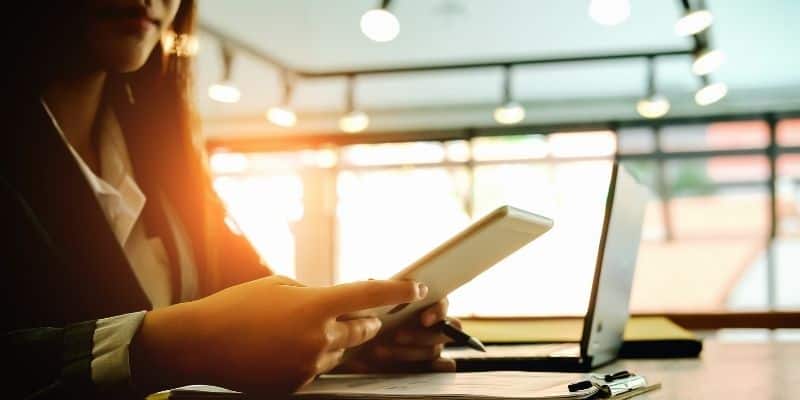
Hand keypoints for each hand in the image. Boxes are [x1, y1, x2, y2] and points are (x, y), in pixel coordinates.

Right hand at [130, 276, 427, 394]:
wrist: (201, 344)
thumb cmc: (238, 307)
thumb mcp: (281, 287)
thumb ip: (315, 295)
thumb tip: (337, 304)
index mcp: (316, 306)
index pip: (370, 296)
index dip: (398, 290)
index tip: (416, 287)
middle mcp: (319, 338)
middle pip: (364, 330)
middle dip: (367, 321)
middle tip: (362, 315)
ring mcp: (309, 366)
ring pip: (340, 352)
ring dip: (334, 341)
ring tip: (298, 331)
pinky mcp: (298, 386)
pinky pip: (318, 370)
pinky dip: (310, 359)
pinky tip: (283, 350)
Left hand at [336, 298, 457, 372]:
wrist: (351, 349)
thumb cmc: (362, 320)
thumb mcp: (364, 304)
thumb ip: (374, 293)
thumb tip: (375, 281)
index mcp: (423, 305)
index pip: (442, 303)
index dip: (437, 311)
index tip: (423, 319)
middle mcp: (431, 326)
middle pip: (444, 330)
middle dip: (421, 335)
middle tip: (396, 336)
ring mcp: (428, 347)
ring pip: (435, 350)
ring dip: (411, 352)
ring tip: (381, 351)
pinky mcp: (424, 367)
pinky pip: (440, 368)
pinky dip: (432, 369)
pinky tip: (412, 369)